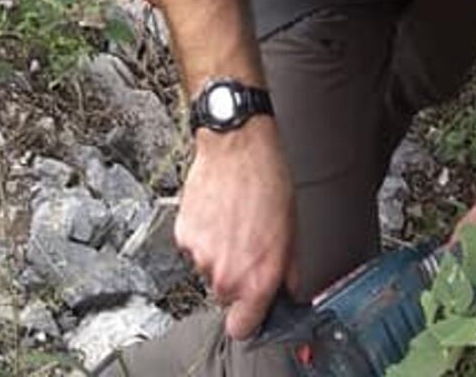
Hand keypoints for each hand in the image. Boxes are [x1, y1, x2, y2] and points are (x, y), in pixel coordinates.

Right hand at [175, 120, 296, 339]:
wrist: (236, 145)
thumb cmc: (266, 181)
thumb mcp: (292, 232)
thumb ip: (287, 273)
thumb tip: (286, 293)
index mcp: (257, 279)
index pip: (242, 330)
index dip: (248, 320)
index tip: (251, 310)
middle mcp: (226, 274)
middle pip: (225, 296)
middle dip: (236, 277)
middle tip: (246, 246)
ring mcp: (201, 255)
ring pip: (208, 270)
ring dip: (218, 254)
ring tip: (232, 223)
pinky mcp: (184, 235)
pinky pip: (193, 248)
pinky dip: (203, 236)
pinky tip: (217, 213)